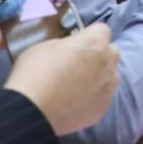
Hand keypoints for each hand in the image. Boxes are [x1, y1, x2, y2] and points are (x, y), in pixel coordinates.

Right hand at [3, 23, 118, 136]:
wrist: (32, 113)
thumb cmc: (34, 75)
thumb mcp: (43, 47)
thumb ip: (64, 44)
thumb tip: (70, 48)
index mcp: (94, 42)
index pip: (101, 30)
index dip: (88, 35)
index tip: (77, 43)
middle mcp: (107, 62)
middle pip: (110, 51)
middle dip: (98, 53)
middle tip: (77, 63)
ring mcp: (108, 86)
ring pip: (110, 74)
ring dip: (99, 75)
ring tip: (76, 84)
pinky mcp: (104, 107)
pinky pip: (103, 95)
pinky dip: (93, 95)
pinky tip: (75, 101)